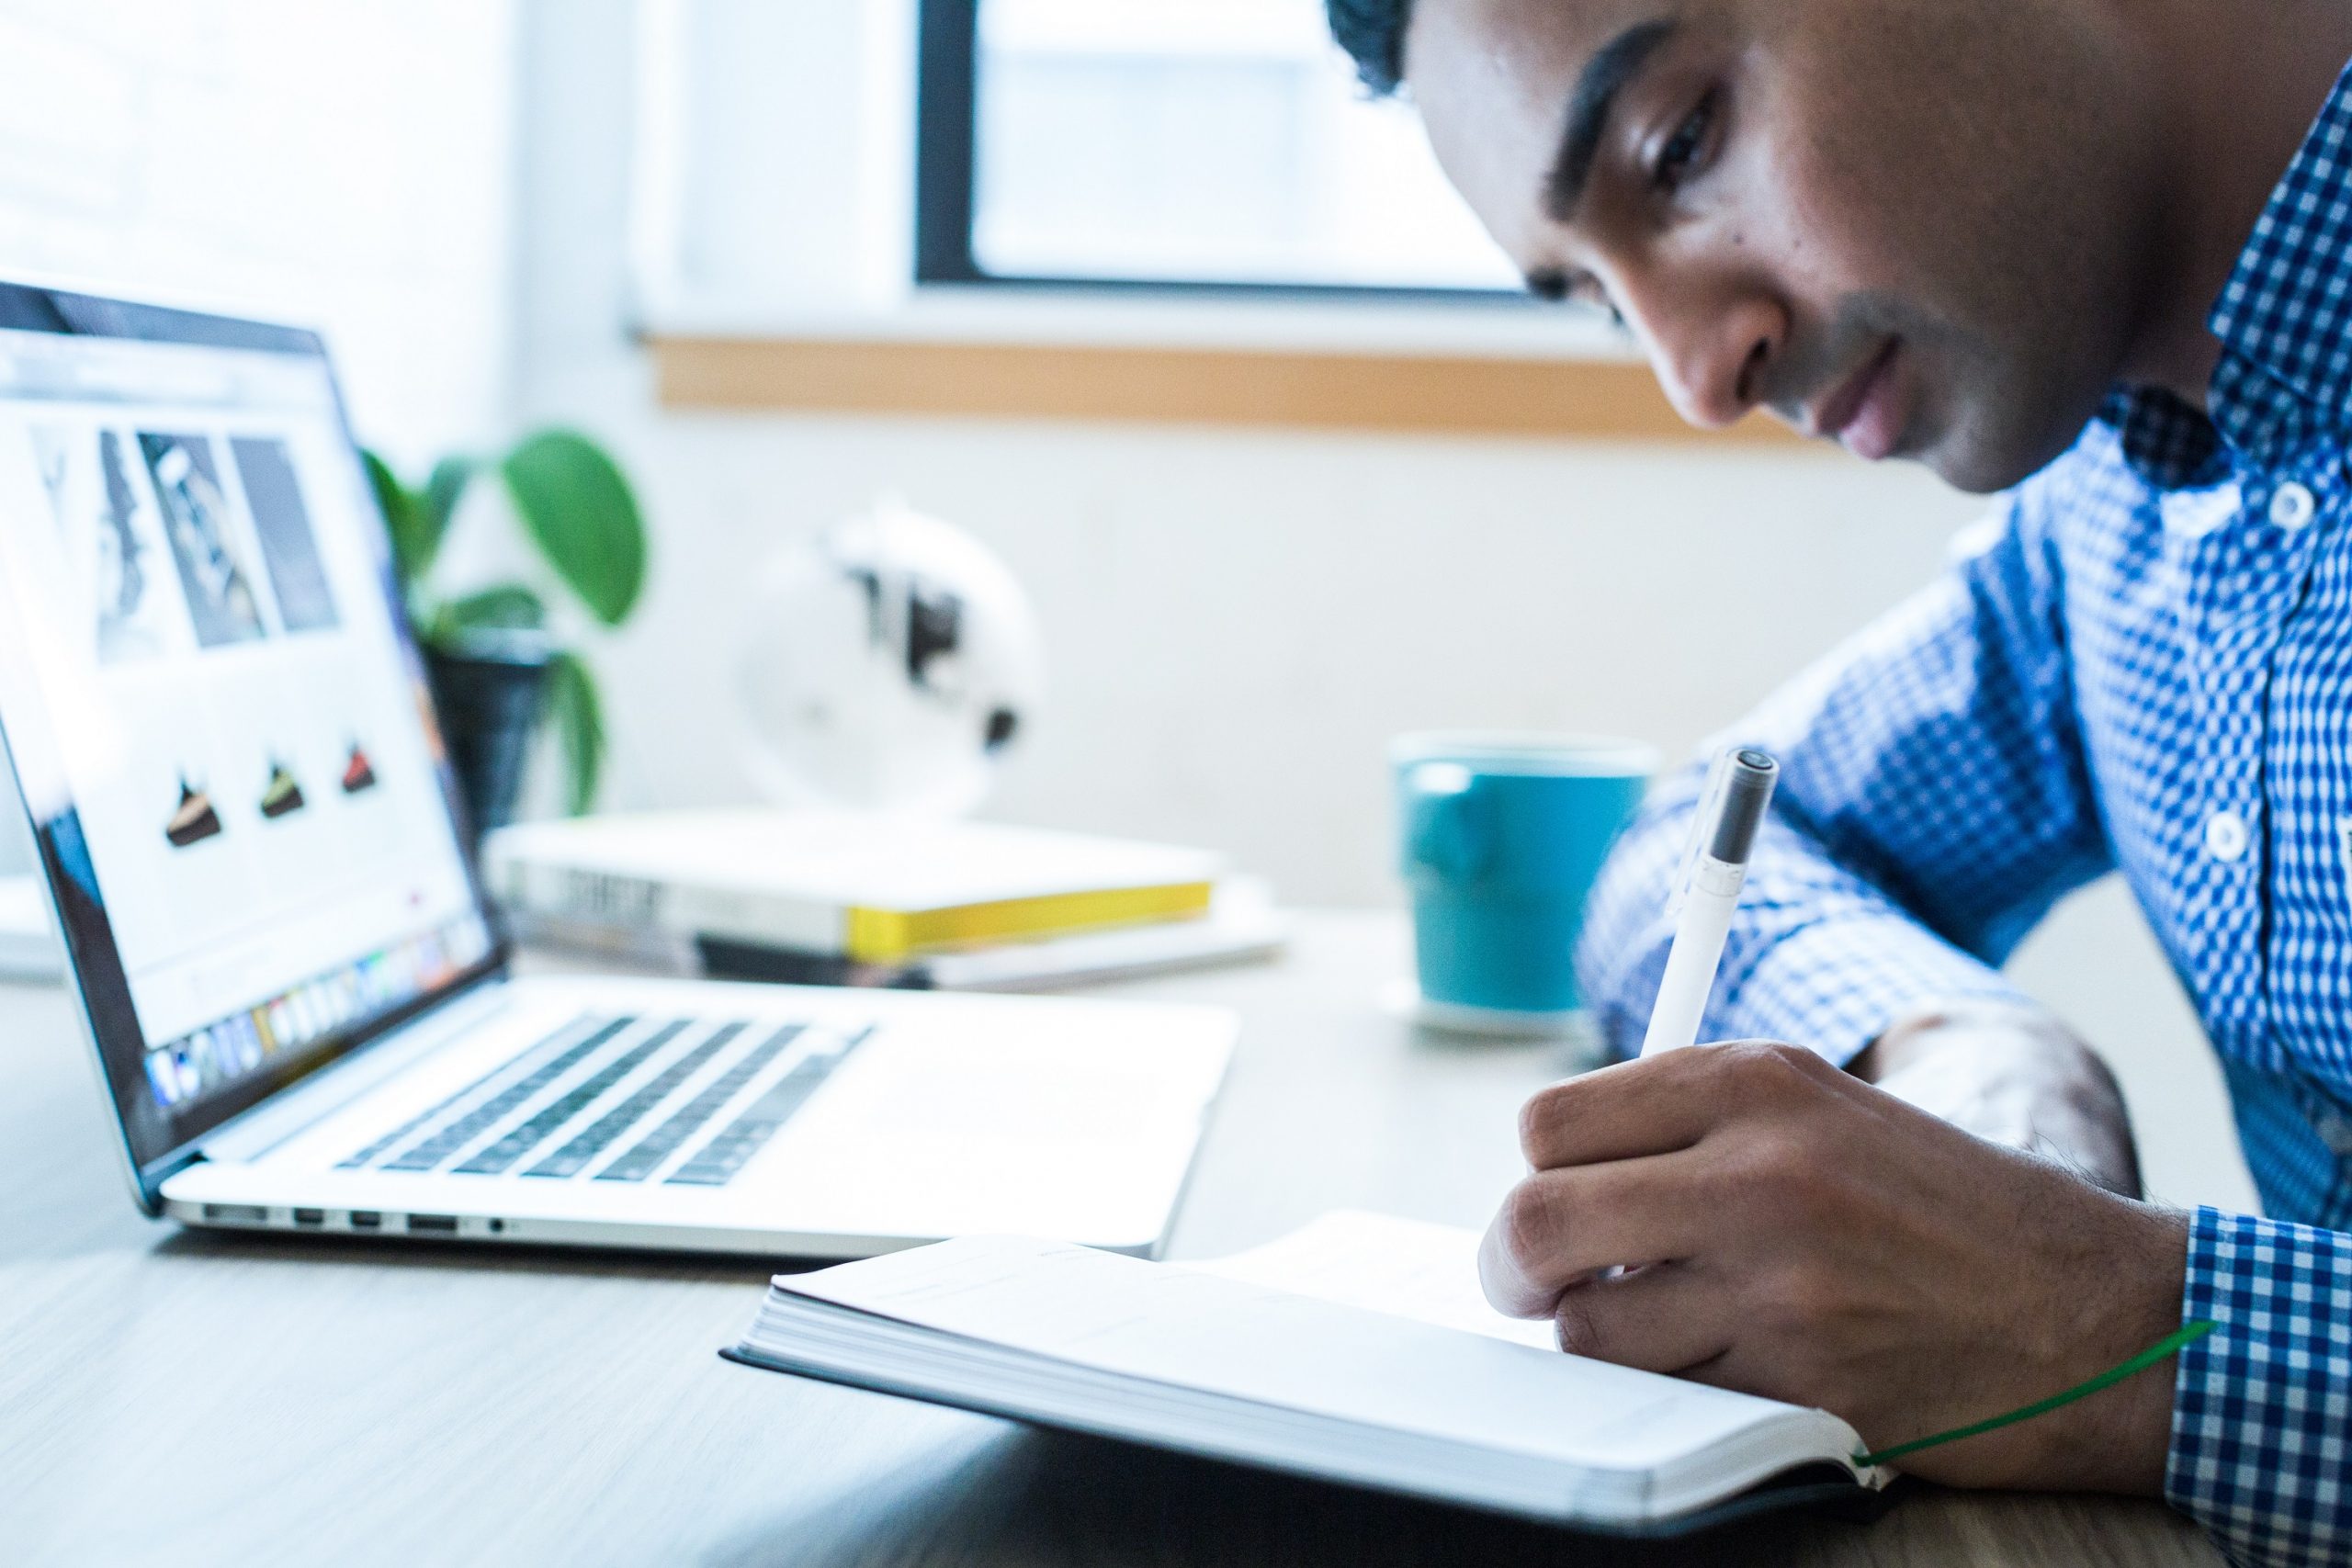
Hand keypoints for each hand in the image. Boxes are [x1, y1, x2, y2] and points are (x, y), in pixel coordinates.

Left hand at [1479, 1041, 2189, 1492]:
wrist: (2095, 1313)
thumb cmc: (1945, 1210)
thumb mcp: (1824, 1110)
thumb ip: (1693, 1123)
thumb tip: (1557, 1170)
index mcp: (1756, 1085)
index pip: (1551, 1122)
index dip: (1542, 1170)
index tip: (1562, 1197)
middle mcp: (1759, 1173)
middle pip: (1537, 1219)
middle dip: (1518, 1262)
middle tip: (1535, 1279)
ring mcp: (1779, 1285)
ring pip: (1586, 1326)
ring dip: (1602, 1336)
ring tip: (1663, 1322)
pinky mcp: (1801, 1386)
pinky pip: (1663, 1396)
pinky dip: (1673, 1389)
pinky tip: (1729, 1364)